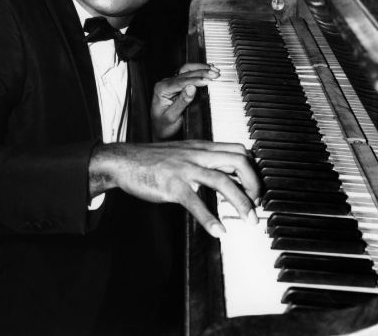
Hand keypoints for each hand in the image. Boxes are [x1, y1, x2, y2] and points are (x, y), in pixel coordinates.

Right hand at [90, 140, 260, 237]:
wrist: (121, 160)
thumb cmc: (150, 160)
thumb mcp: (182, 154)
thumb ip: (203, 162)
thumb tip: (227, 178)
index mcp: (200, 147)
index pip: (239, 150)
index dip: (253, 170)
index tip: (255, 189)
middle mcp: (196, 154)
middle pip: (239, 161)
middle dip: (255, 184)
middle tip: (257, 204)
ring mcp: (184, 168)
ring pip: (223, 181)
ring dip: (242, 203)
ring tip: (249, 221)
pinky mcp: (171, 184)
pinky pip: (195, 202)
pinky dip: (209, 218)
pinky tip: (218, 231)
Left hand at [151, 62, 218, 138]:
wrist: (160, 131)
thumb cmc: (163, 125)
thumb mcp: (172, 116)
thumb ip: (182, 102)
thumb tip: (192, 88)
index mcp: (161, 89)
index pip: (180, 82)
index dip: (195, 80)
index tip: (208, 80)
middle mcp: (165, 84)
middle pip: (184, 74)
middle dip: (201, 72)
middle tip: (215, 74)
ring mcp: (171, 83)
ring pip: (186, 70)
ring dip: (200, 68)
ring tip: (214, 69)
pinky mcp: (177, 85)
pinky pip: (187, 74)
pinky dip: (198, 70)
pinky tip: (207, 69)